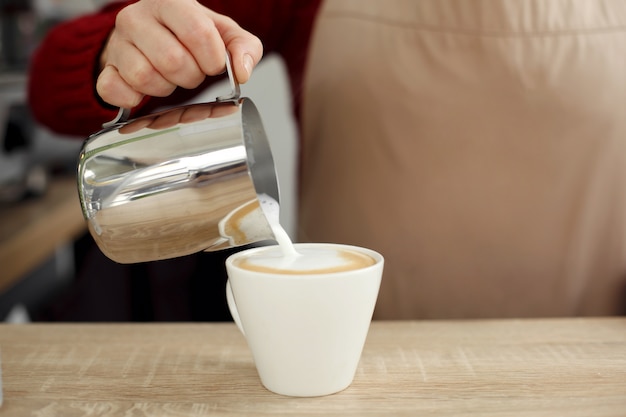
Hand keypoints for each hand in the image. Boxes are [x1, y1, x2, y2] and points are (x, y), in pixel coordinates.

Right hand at [96, 0, 262, 108]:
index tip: (213, 64)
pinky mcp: (106, 68)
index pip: (197, 31)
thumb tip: (242, 70)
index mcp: (171, 2)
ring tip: (170, 79)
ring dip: (166, 88)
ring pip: (145, 77)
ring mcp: (118, 42)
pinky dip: (133, 98)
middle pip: (172, 60)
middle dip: (191, 77)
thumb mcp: (224, 34)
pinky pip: (113, 89)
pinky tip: (144, 91)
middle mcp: (138, 17)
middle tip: (192, 73)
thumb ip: (244, 47)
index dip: (212, 58)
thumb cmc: (189, 35)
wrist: (152, 38)